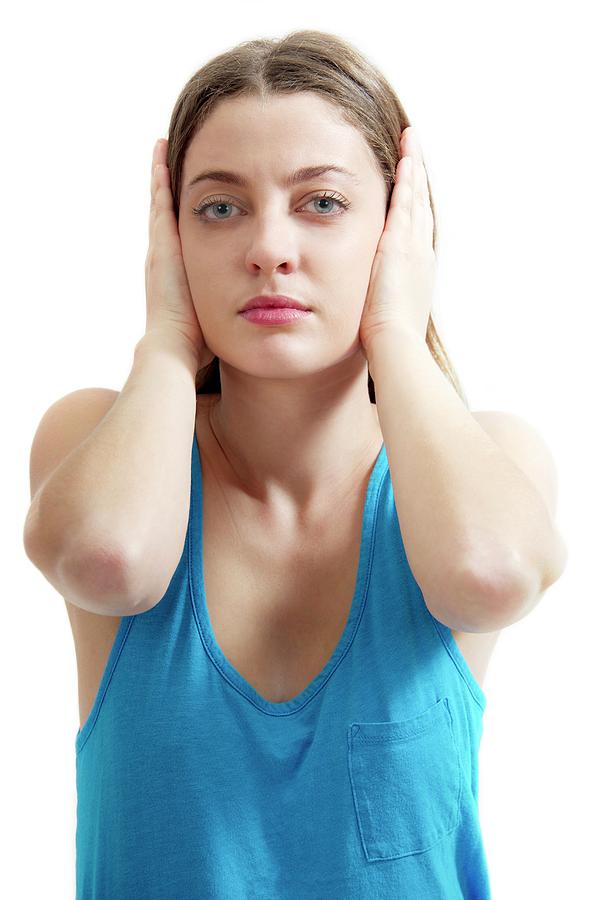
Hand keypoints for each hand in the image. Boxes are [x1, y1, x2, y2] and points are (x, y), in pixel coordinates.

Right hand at [144, 139, 214, 366]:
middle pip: (164, 215)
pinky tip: (163, 156)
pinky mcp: (163, 245)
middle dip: (166, 189)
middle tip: (165, 159)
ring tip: (161, 149)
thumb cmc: (198, 346)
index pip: (176, 238)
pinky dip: (160, 180)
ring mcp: (161, 250)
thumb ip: (229, 310)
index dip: (178, 217)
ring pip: (160, 204)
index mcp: (175, 276)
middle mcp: (163, 259)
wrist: (174, 350)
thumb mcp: (217, 319)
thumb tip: (253, 315)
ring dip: (161, 176)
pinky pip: (161, 204)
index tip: (185, 198)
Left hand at [358, 126, 436, 356]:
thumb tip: (367, 307)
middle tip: (416, 149)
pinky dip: (408, 175)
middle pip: (421, 205)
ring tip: (412, 139)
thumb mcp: (383, 317)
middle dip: (418, 177)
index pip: (415, 229)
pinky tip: (405, 153)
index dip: (415, 204)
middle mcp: (420, 252)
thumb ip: (376, 302)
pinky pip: (406, 198)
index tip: (412, 185)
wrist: (395, 345)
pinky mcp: (400, 241)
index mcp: (416, 271)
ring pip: (416, 195)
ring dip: (415, 166)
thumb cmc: (386, 342)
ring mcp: (413, 244)